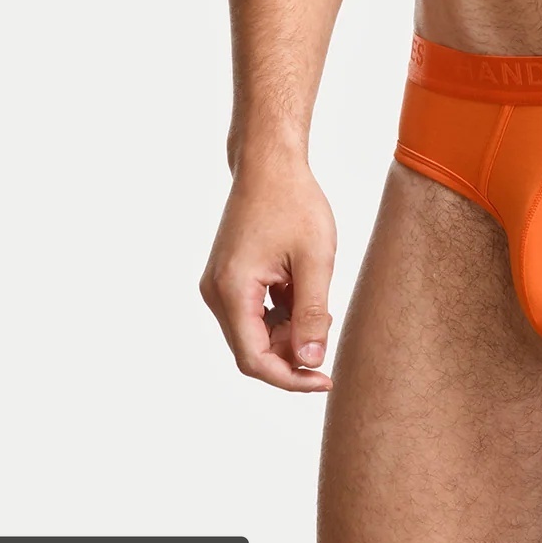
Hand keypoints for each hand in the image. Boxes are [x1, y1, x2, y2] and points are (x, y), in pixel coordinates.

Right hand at [199, 157, 336, 392]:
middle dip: (292, 351)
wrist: (269, 163)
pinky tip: (303, 291)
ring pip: (253, 333)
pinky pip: (252, 313)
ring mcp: (218, 285)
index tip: (324, 379)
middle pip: (252, 349)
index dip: (290, 378)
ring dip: (287, 331)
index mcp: (232, 290)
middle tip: (326, 324)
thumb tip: (310, 362)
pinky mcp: (228, 277)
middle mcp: (216, 293)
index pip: (254, 360)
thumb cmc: (294, 203)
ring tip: (317, 300)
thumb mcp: (315, 259)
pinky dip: (280, 314)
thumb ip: (312, 313)